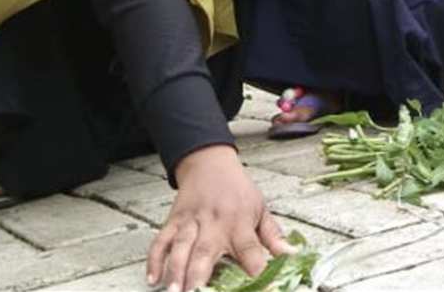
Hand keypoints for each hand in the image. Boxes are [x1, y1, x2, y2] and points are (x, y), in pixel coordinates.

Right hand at [147, 145, 290, 291]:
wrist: (210, 163)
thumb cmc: (237, 190)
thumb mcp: (261, 208)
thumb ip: (273, 236)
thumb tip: (291, 256)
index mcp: (240, 222)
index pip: (250, 248)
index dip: (255, 268)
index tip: (261, 285)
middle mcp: (214, 223)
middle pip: (206, 251)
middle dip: (200, 275)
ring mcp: (191, 222)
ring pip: (181, 247)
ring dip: (176, 270)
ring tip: (174, 291)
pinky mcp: (174, 221)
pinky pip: (160, 241)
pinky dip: (154, 259)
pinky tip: (152, 278)